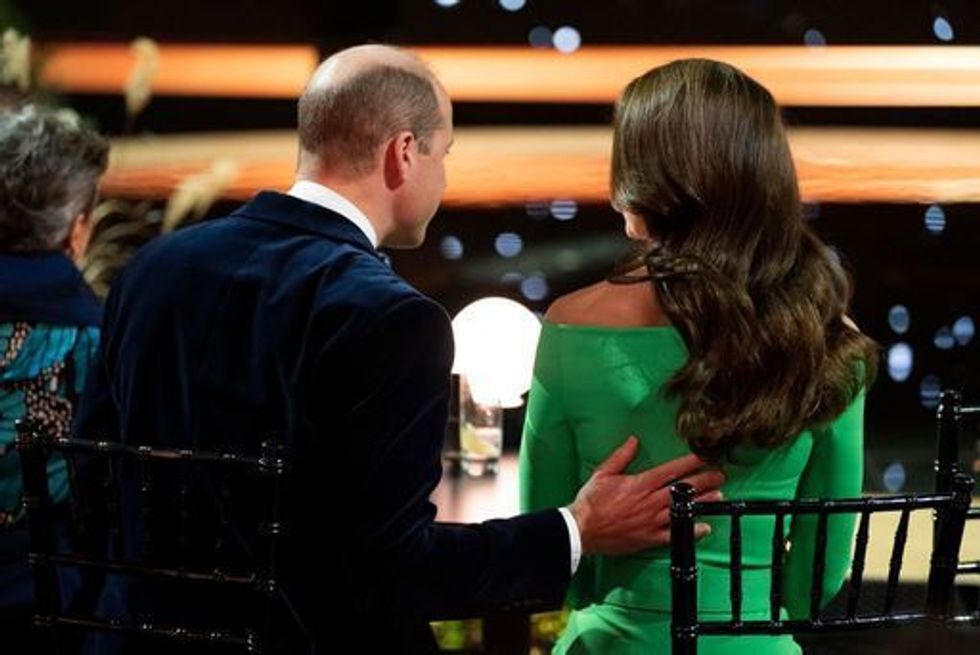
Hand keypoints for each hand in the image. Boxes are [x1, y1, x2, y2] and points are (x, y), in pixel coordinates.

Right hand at [568, 436, 724, 554]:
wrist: (582, 530)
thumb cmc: (591, 502)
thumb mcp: (603, 473)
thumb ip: (621, 456)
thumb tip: (634, 440)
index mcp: (640, 484)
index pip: (671, 471)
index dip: (690, 463)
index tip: (704, 457)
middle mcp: (649, 502)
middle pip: (683, 490)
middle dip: (704, 481)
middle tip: (720, 475)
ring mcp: (651, 521)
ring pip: (683, 511)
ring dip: (703, 503)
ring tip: (718, 496)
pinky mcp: (648, 538)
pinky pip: (674, 535)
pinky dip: (690, 532)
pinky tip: (703, 528)